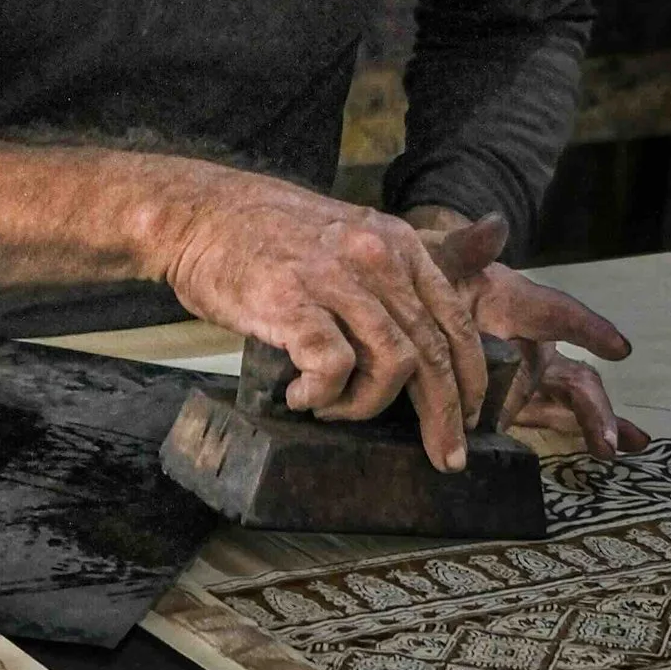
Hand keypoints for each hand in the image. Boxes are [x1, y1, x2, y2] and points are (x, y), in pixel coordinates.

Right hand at [159, 172, 495, 469]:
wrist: (199, 214)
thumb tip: (447, 299)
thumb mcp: (349, 236)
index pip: (455, 320)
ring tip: (334, 409)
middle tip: (444, 455)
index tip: (470, 417)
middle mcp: (376, 259)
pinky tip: (300, 396)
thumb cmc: (267, 235)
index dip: (471, 378)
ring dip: (368, 405)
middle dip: (444, 414)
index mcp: (397, 245)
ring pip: (392, 364)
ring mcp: (334, 280)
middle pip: (432, 351)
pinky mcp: (292, 303)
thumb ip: (396, 271)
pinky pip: (332, 368)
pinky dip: (322, 395)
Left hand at [413, 213, 650, 460]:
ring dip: (593, 423)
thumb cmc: (429, 269)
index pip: (557, 314)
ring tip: (611, 450)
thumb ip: (468, 248)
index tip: (620, 349)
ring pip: (567, 398)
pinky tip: (608, 452)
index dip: (587, 329)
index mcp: (517, 303)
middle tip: (607, 436)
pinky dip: (577, 430)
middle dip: (591, 404)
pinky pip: (547, 416)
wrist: (402, 297)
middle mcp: (529, 341)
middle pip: (569, 373)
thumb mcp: (442, 256)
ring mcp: (522, 373)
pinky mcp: (510, 400)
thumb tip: (494, 225)